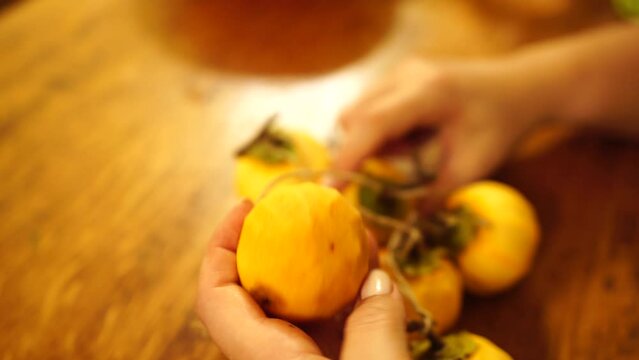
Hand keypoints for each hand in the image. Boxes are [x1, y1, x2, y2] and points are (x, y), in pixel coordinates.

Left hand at [197, 201, 409, 359]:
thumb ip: (375, 327)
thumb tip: (378, 281)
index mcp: (263, 357)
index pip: (215, 295)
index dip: (220, 245)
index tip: (248, 207)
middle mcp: (273, 355)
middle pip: (258, 288)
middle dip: (281, 243)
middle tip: (307, 209)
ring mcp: (303, 358)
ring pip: (300, 301)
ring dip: (325, 264)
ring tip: (353, 230)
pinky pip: (332, 320)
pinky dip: (350, 293)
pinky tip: (376, 269)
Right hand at [334, 58, 541, 198]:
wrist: (517, 88)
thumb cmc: (500, 126)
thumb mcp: (473, 166)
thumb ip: (436, 195)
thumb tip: (402, 225)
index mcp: (428, 93)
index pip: (372, 123)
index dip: (347, 156)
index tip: (332, 189)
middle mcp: (405, 75)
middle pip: (354, 117)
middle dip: (360, 151)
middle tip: (395, 167)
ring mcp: (399, 71)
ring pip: (356, 112)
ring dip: (371, 140)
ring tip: (412, 148)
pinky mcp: (396, 76)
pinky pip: (368, 108)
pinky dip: (379, 130)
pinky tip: (411, 135)